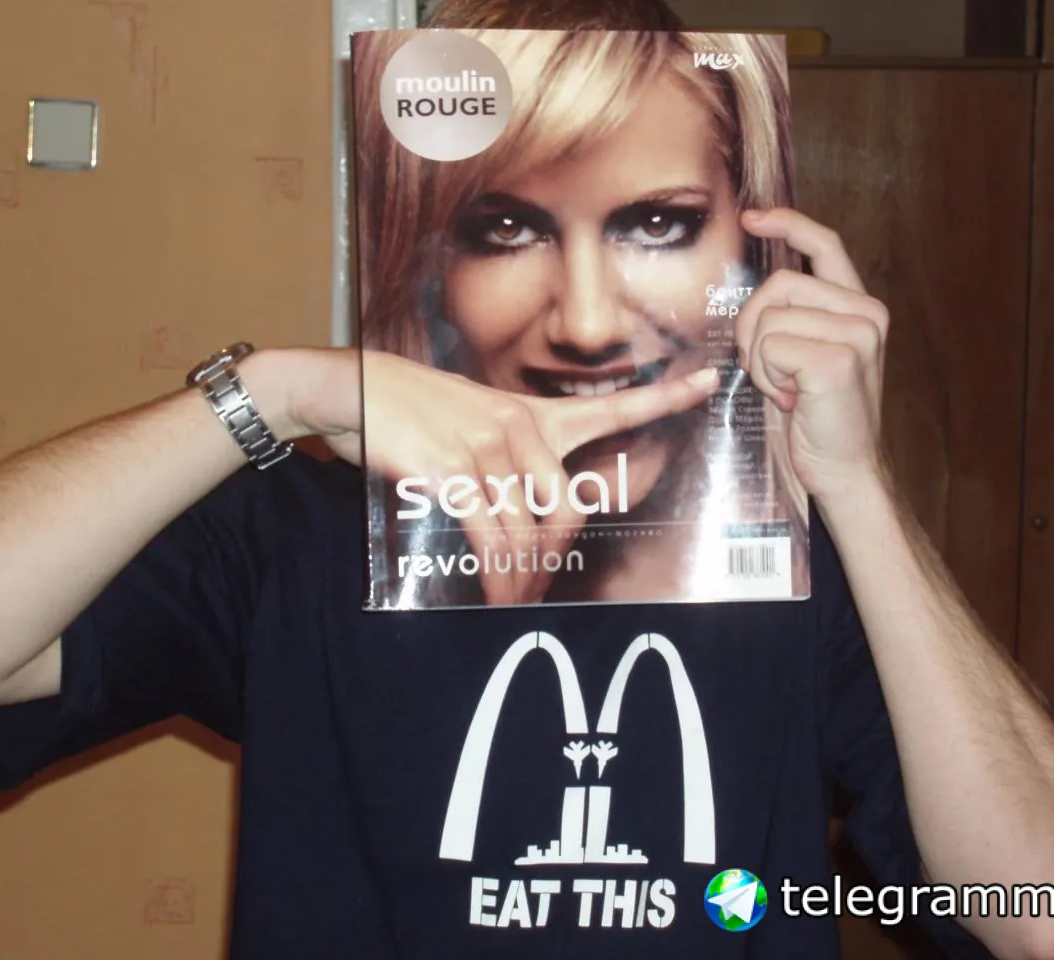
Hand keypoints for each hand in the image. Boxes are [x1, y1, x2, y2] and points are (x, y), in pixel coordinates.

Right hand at [294, 349, 717, 604]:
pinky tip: (492, 591)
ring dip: (522, 579)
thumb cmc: (404, 413)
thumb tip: (524, 521)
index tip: (708, 381)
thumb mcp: (467, 423)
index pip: (610, 405)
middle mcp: (519, 425)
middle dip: (556, 561)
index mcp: (531, 413)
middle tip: (536, 592)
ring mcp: (487, 444)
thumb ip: (505, 461)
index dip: (663, 398)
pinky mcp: (452, 467)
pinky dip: (495, 572)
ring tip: (510, 604)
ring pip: (529, 530)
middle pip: (568, 508)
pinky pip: (491, 533)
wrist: (345, 388)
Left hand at [734, 208, 888, 502]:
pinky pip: (771, 348)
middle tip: (772, 373)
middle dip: (753, 328)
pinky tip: (794, 401)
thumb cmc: (816, 420)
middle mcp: (867, 313)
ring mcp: (858, 334)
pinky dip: (768, 378)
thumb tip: (755, 290)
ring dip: (761, 361)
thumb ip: (793, 317)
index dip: (788, 223)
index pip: (825, 245)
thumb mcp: (804, 357)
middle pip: (779, 284)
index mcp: (859, 308)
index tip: (752, 217)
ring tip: (789, 391)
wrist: (843, 471)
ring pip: (769, 318)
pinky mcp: (840, 359)